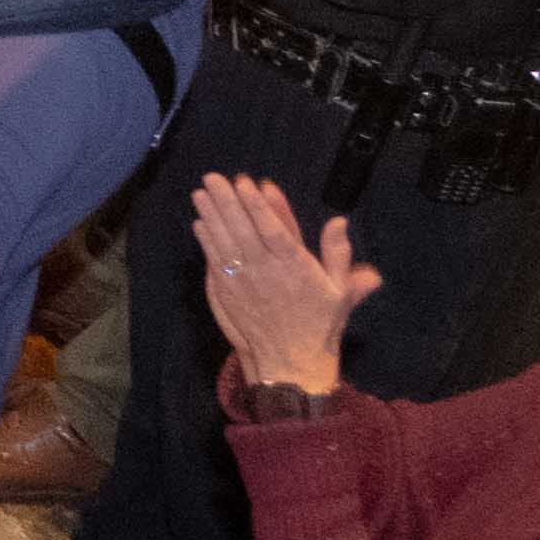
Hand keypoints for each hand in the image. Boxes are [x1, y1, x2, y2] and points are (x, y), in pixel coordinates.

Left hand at [192, 172, 375, 398]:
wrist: (290, 362)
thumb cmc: (318, 325)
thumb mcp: (340, 291)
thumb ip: (337, 254)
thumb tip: (339, 221)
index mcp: (296, 267)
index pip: (274, 229)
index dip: (259, 205)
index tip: (247, 182)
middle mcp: (267, 271)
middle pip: (243, 230)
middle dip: (228, 201)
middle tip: (214, 177)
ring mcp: (243, 282)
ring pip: (224, 242)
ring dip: (211, 215)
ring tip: (201, 192)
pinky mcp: (226, 293)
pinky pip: (214, 261)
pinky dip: (205, 241)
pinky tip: (199, 223)